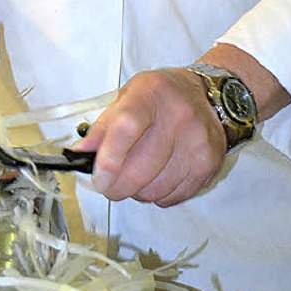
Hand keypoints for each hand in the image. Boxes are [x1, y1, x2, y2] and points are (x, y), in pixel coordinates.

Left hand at [75, 68, 226, 206]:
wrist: (206, 95)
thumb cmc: (161, 97)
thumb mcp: (128, 97)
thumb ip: (103, 126)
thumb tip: (81, 154)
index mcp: (151, 94)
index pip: (126, 128)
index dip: (108, 159)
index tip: (99, 177)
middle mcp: (178, 116)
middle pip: (139, 169)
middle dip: (116, 186)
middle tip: (109, 184)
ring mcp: (197, 141)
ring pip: (154, 189)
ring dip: (137, 191)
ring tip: (137, 174)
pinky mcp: (209, 163)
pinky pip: (173, 197)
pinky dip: (158, 195)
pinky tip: (158, 176)